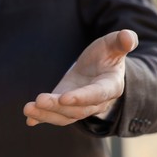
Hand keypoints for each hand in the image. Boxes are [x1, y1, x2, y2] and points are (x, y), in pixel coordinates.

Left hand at [23, 29, 138, 125]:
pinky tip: (30, 120)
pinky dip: (42, 118)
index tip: (64, 97)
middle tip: (39, 100)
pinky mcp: (66, 106)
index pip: (96, 94)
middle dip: (57, 106)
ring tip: (28, 109)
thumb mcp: (113, 45)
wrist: (99, 68)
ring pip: (65, 115)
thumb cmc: (107, 55)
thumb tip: (127, 36)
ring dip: (46, 114)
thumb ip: (121, 42)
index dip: (81, 97)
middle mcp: (96, 101)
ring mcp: (80, 106)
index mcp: (110, 86)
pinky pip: (56, 116)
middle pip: (77, 109)